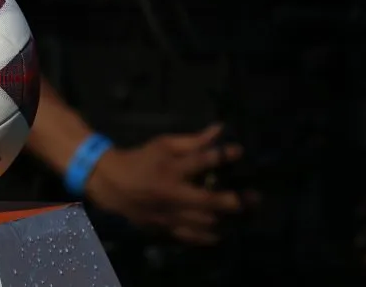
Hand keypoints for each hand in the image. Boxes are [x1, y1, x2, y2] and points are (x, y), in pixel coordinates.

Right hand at [85, 124, 251, 245]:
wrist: (113, 184)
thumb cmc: (142, 159)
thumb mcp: (165, 144)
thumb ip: (194, 140)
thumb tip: (220, 129)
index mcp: (170, 168)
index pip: (201, 160)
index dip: (222, 155)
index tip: (239, 151)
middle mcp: (171, 192)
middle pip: (206, 199)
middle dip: (231, 200)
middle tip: (252, 198)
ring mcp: (168, 213)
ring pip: (202, 221)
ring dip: (224, 218)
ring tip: (244, 214)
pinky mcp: (164, 226)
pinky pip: (189, 235)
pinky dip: (207, 236)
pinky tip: (220, 232)